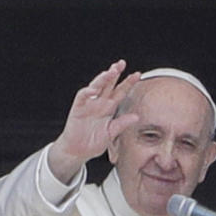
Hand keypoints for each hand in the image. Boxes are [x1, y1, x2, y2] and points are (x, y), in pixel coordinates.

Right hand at [47, 60, 141, 184]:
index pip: (120, 92)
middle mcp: (99, 103)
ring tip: (110, 72)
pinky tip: (94, 90)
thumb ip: (122, 124)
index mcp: (109, 108)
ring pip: (96, 87)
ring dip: (102, 79)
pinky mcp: (78, 109)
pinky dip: (87, 92)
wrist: (77, 151)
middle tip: (122, 63)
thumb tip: (137, 116)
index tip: (137, 74)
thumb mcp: (111, 133)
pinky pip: (82, 97)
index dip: (128, 83)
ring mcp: (88, 105)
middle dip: (114, 73)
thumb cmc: (93, 142)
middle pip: (108, 85)